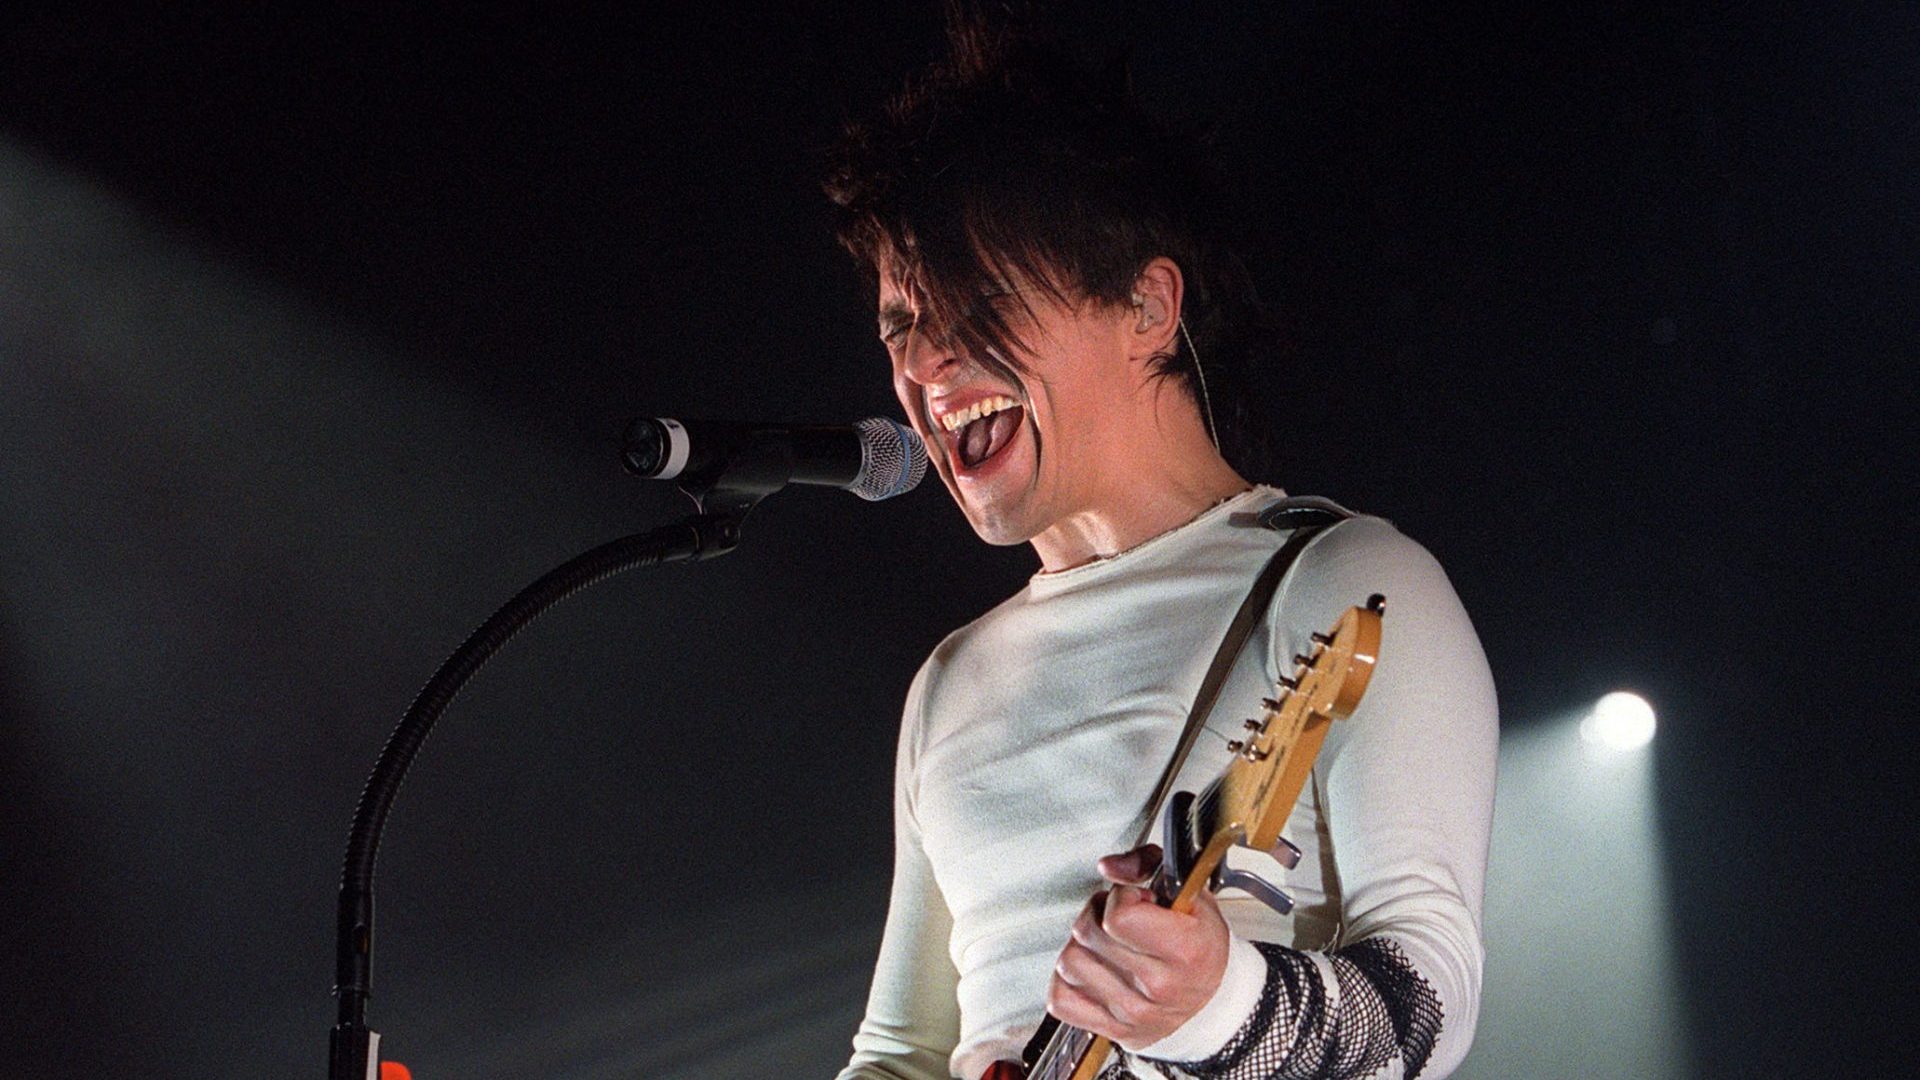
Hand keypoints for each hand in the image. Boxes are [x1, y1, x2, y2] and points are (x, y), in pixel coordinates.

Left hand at [1044, 843, 1230, 1048]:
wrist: (1213, 1003)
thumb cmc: (1201, 947)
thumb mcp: (1191, 896)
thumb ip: (1148, 865)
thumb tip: (1108, 866)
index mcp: (1184, 950)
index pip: (1119, 916)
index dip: (1121, 898)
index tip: (1135, 900)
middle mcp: (1158, 987)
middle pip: (1088, 933)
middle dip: (1099, 914)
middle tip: (1120, 920)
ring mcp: (1132, 1013)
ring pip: (1069, 962)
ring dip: (1083, 947)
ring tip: (1107, 945)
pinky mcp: (1112, 1029)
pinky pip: (1060, 998)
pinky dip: (1068, 982)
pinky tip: (1093, 971)